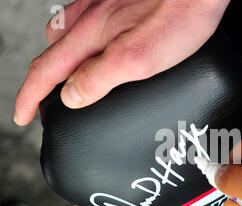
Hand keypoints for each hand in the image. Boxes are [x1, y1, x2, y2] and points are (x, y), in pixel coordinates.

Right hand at [14, 0, 228, 125]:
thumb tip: (71, 97)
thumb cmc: (179, 17)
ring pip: (68, 35)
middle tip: (50, 100)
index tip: (21, 116)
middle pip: (53, 52)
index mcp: (90, 35)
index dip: (30, 97)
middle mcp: (89, 17)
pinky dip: (84, 41)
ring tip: (75, 77)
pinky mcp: (117, 3)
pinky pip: (87, 23)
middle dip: (44, 78)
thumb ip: (100, 76)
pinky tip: (102, 47)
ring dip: (64, 58)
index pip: (46, 70)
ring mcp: (102, 6)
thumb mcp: (139, 58)